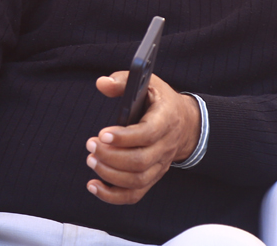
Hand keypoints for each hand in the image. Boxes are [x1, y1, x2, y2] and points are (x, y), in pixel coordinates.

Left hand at [86, 71, 200, 204]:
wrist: (185, 123)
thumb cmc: (160, 101)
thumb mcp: (149, 82)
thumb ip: (123, 80)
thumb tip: (102, 83)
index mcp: (166, 119)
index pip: (148, 133)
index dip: (124, 137)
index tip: (102, 134)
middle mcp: (166, 145)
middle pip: (140, 161)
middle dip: (111, 156)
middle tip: (91, 145)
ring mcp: (160, 165)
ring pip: (137, 180)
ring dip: (109, 174)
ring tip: (91, 159)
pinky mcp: (152, 177)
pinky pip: (134, 195)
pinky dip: (112, 195)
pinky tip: (93, 185)